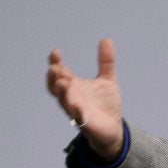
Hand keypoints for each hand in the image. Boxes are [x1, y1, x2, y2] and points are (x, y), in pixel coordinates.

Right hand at [47, 39, 123, 161]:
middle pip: (56, 87)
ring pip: (64, 102)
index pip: (61, 72)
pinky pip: (79, 118)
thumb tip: (106, 39)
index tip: (55, 52)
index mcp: (75, 86)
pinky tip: (78, 107)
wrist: (113, 128)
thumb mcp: (107, 80)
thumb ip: (106, 62)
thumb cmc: (105, 104)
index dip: (56, 63)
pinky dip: (77, 112)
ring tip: (62, 83)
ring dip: (62, 93)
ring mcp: (77, 110)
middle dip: (54, 78)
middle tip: (55, 68)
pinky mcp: (85, 123)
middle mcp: (72, 97)